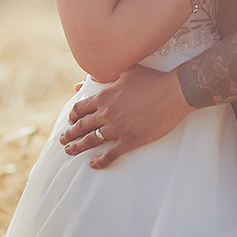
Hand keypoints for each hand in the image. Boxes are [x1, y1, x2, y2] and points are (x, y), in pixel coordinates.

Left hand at [60, 66, 193, 168]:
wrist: (174, 93)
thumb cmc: (152, 79)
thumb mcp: (125, 72)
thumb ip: (105, 75)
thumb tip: (88, 77)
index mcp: (103, 97)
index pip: (79, 109)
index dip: (72, 117)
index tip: (70, 122)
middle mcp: (106, 113)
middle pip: (81, 127)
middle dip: (69, 135)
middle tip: (63, 141)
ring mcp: (117, 128)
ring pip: (91, 141)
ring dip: (78, 147)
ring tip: (70, 152)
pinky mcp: (130, 140)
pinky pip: (110, 154)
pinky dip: (100, 161)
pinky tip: (93, 164)